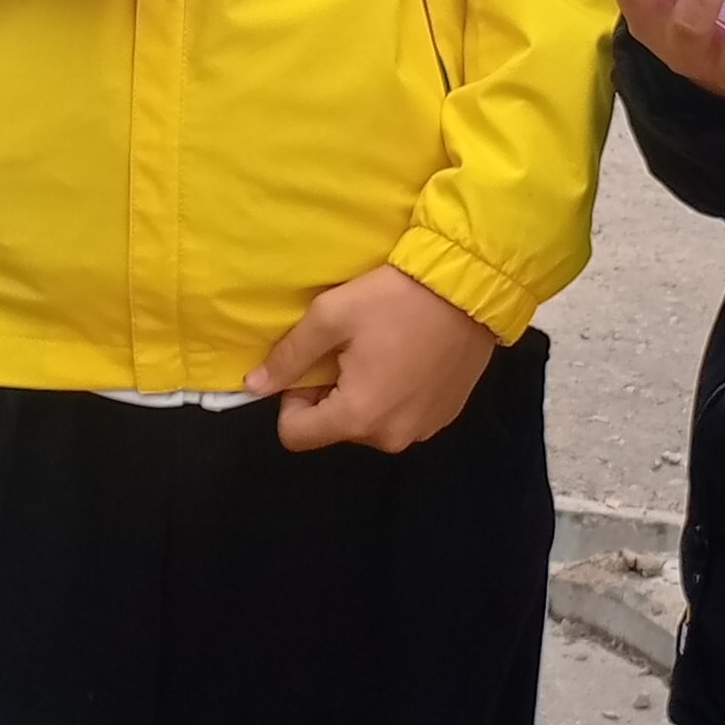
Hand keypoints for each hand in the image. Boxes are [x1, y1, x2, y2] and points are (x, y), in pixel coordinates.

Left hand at [246, 264, 495, 453]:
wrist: (471, 287)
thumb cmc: (396, 298)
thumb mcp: (331, 316)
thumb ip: (289, 357)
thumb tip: (254, 386)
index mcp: (357, 417)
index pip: (295, 436)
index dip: (292, 400)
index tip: (315, 365)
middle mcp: (390, 437)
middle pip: (335, 429)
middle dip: (333, 395)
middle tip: (352, 350)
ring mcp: (422, 430)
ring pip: (369, 424)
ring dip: (366, 396)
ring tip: (384, 352)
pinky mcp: (445, 417)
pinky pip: (402, 417)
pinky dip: (397, 395)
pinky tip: (410, 359)